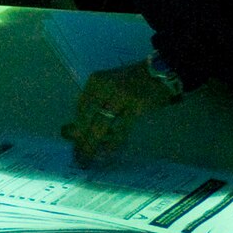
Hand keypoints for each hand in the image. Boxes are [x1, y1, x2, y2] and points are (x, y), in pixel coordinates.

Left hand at [64, 60, 179, 163]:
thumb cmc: (131, 83)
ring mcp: (121, 96)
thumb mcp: (108, 87)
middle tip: (78, 156)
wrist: (160, 74)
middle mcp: (106, 87)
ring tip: (88, 158)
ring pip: (101, 125)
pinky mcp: (137, 106)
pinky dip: (113, 142)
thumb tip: (72, 131)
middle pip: (87, 117)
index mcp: (96, 81)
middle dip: (81, 139)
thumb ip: (93, 104)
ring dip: (93, 143)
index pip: (79, 107)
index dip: (75, 127)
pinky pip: (121, 129)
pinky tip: (108, 152)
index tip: (73, 142)